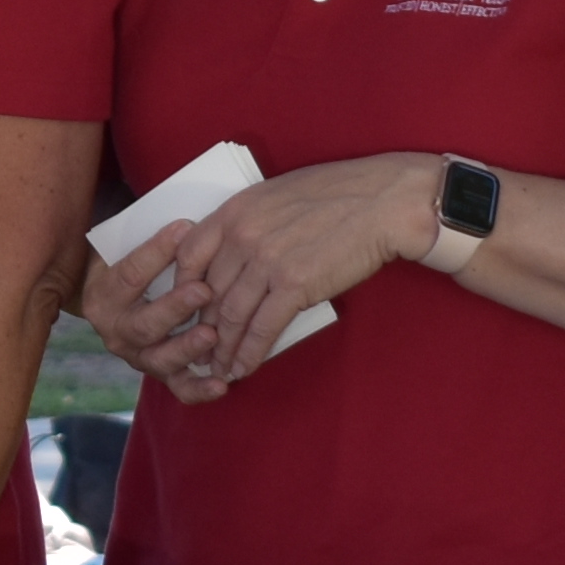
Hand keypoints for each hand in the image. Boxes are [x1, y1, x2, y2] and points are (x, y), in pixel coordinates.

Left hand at [82, 156, 429, 399]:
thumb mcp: (277, 196)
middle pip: (208, 293)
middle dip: (200, 329)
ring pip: (230, 316)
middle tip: (198, 352)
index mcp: (235, 210)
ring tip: (220, 369)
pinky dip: (250, 354)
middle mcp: (242, 235)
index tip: (184, 311)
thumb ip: (250, 222)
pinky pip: (261, 328)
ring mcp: (266, 261)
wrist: (382, 201)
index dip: (182, 289)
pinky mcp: (293, 285)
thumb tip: (236, 253)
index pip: (188, 255)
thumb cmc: (338, 195)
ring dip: (222, 349)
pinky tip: (244, 368)